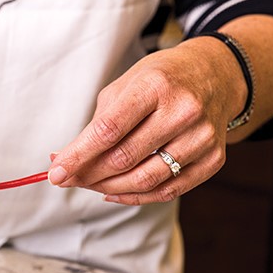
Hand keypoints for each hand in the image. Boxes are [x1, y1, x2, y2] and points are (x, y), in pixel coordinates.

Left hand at [47, 36, 247, 203]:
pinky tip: (113, 192)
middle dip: (88, 174)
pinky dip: (135, 197)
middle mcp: (183, 111)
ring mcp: (202, 137)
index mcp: (155, 86)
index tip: (56, 172)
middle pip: (124, 158)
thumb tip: (64, 161)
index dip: (78, 155)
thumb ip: (96, 125)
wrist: (216, 75)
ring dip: (107, 188)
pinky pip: (168, 190)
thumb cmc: (160, 81)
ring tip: (88, 184)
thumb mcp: (124, 87)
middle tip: (68, 178)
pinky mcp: (213, 158)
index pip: (108, 130)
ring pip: (145, 179)